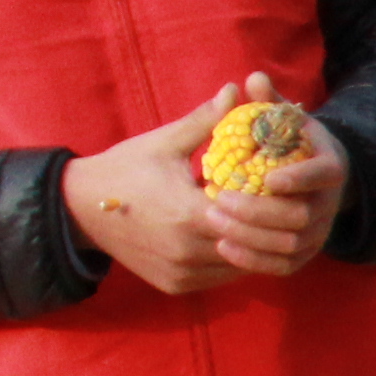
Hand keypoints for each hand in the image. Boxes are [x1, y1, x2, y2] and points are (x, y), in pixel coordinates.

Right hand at [64, 72, 335, 297]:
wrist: (79, 208)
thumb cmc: (125, 168)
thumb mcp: (164, 142)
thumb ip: (205, 121)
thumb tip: (236, 90)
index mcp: (188, 213)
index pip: (251, 217)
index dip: (276, 206)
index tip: (294, 192)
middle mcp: (187, 250)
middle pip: (251, 247)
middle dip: (274, 230)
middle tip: (295, 212)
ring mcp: (181, 272)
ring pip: (239, 266)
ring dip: (257, 248)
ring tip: (274, 226)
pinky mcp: (175, 285)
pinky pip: (219, 277)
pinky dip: (234, 260)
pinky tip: (245, 240)